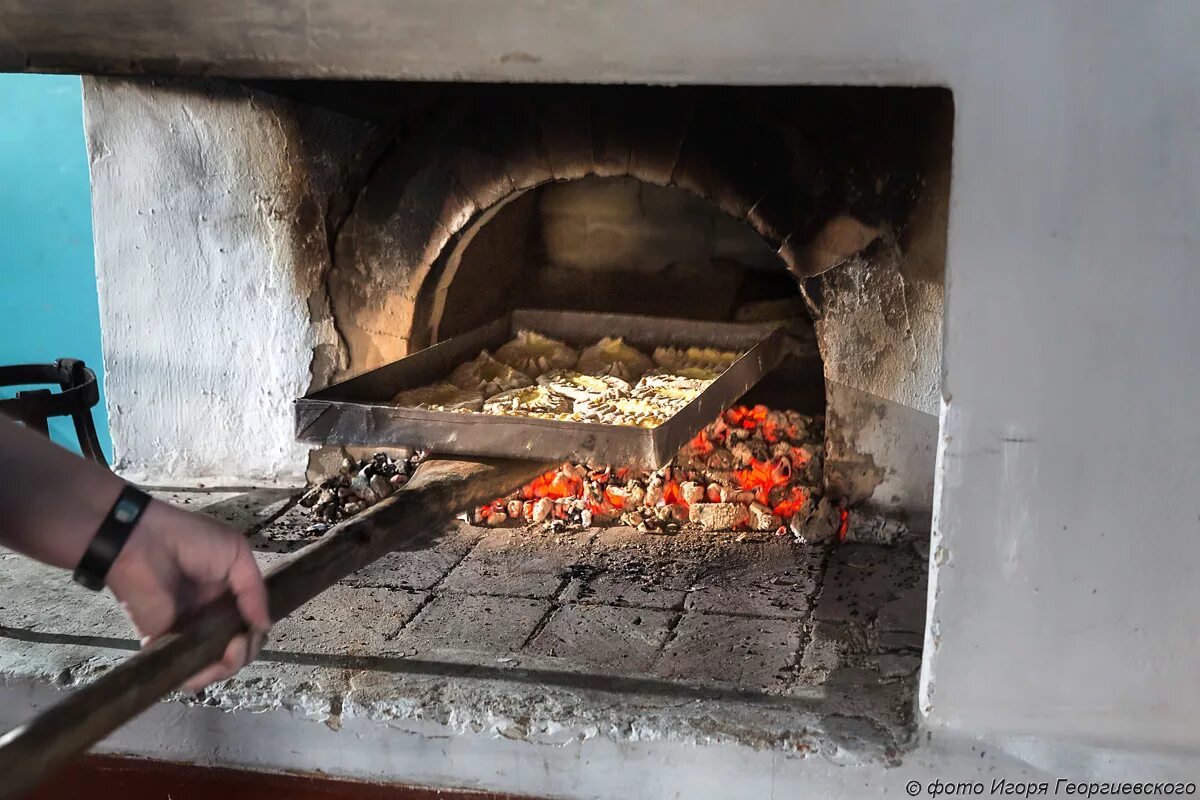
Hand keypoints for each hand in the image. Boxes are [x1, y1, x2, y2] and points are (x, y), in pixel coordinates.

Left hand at [105, 500, 271, 690]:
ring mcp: (187, 630)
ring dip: (225, 668)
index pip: (250, 626)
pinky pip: (182, 668)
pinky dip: (196, 678)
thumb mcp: (236, 552)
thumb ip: (254, 590)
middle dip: (245, 653)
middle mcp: (211, 616)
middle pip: (236, 649)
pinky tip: (206, 668)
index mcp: (229, 595)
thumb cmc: (190, 539)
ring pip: (212, 664)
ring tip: (229, 655)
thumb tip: (265, 625)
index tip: (255, 630)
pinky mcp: (162, 640)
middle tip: (240, 644)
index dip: (257, 634)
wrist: (142, 541)